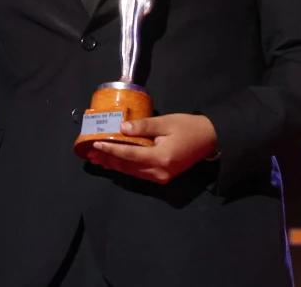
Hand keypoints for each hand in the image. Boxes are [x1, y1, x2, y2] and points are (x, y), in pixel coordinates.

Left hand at [88, 113, 217, 183]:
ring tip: (97, 159)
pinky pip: (139, 173)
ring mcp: (161, 177)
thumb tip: (122, 129)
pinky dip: (125, 167)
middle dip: (108, 160)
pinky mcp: (163, 176)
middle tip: (90, 154)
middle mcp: (159, 172)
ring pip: (132, 172)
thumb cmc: (188, 127)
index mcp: (161, 157)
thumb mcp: (166, 122)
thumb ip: (143, 126)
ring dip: (114, 165)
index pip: (129, 155)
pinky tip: (114, 163)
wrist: (210, 139)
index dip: (111, 150)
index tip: (95, 145)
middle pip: (128, 167)